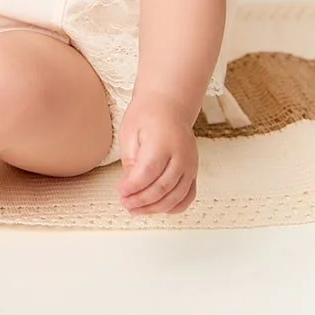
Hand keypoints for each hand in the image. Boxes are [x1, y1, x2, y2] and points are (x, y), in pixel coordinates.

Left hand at [116, 97, 198, 214]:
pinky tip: (159, 208)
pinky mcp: (194, 171)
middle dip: (141, 201)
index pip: (148, 173)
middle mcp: (181, 156)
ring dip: (155, 208)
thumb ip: (131, 160)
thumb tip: (131, 186)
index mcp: (162, 143)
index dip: (133, 187)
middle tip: (125, 203)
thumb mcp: (130, 132)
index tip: (120, 192)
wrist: (169, 105)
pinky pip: (188, 195)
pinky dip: (174, 206)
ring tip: (136, 209)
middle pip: (162, 188)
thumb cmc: (146, 116)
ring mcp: (190, 165)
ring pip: (176, 196)